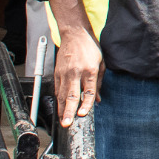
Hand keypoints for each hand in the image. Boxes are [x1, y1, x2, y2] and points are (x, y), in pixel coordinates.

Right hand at [46, 0, 101, 127]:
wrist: (75, 34)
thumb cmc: (90, 48)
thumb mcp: (101, 63)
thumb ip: (99, 83)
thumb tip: (98, 100)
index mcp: (90, 70)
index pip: (88, 91)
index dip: (86, 104)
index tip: (83, 115)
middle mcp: (76, 73)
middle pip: (72, 96)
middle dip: (69, 111)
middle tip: (67, 124)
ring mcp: (64, 73)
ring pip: (62, 95)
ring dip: (62, 110)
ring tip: (63, 122)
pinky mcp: (57, 73)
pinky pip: (57, 90)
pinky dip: (58, 101)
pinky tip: (60, 109)